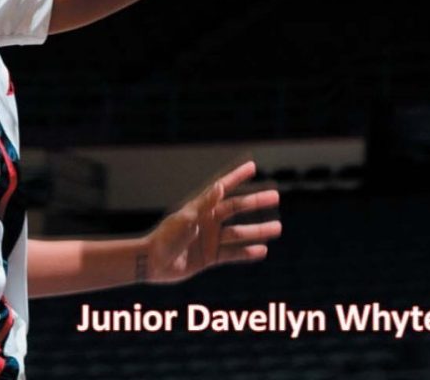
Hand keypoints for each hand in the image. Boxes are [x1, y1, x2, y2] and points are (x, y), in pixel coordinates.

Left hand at [141, 161, 280, 284]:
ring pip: (239, 233)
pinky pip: (233, 254)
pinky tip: (262, 251)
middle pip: (237, 209)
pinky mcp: (210, 257)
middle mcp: (208, 221)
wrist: (153, 263)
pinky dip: (247, 253)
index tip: (252, 166)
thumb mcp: (186, 219)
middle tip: (275, 196)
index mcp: (201, 208)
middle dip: (255, 203)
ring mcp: (210, 239)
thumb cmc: (166, 237)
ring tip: (277, 227)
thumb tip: (220, 185)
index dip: (237, 176)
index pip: (223, 188)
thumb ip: (205, 204)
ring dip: (258, 230)